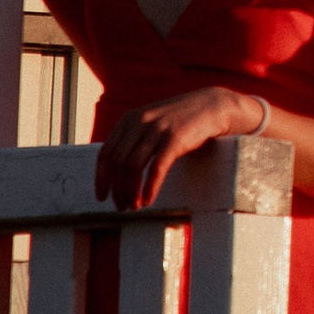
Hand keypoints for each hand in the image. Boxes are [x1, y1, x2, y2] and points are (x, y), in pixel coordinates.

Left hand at [94, 83, 263, 215]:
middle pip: (117, 163)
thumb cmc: (180, 120)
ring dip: (131, 192)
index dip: (101, 179)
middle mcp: (140, 122)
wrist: (212, 106)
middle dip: (116, 189)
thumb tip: (115, 169)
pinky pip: (156, 169)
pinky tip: (148, 200)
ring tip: (135, 206)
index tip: (102, 196)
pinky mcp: (175, 139)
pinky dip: (149, 188)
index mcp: (129, 119)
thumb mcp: (151, 121)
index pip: (105, 154)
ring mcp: (157, 129)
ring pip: (133, 168)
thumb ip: (133, 137)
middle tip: (122, 206)